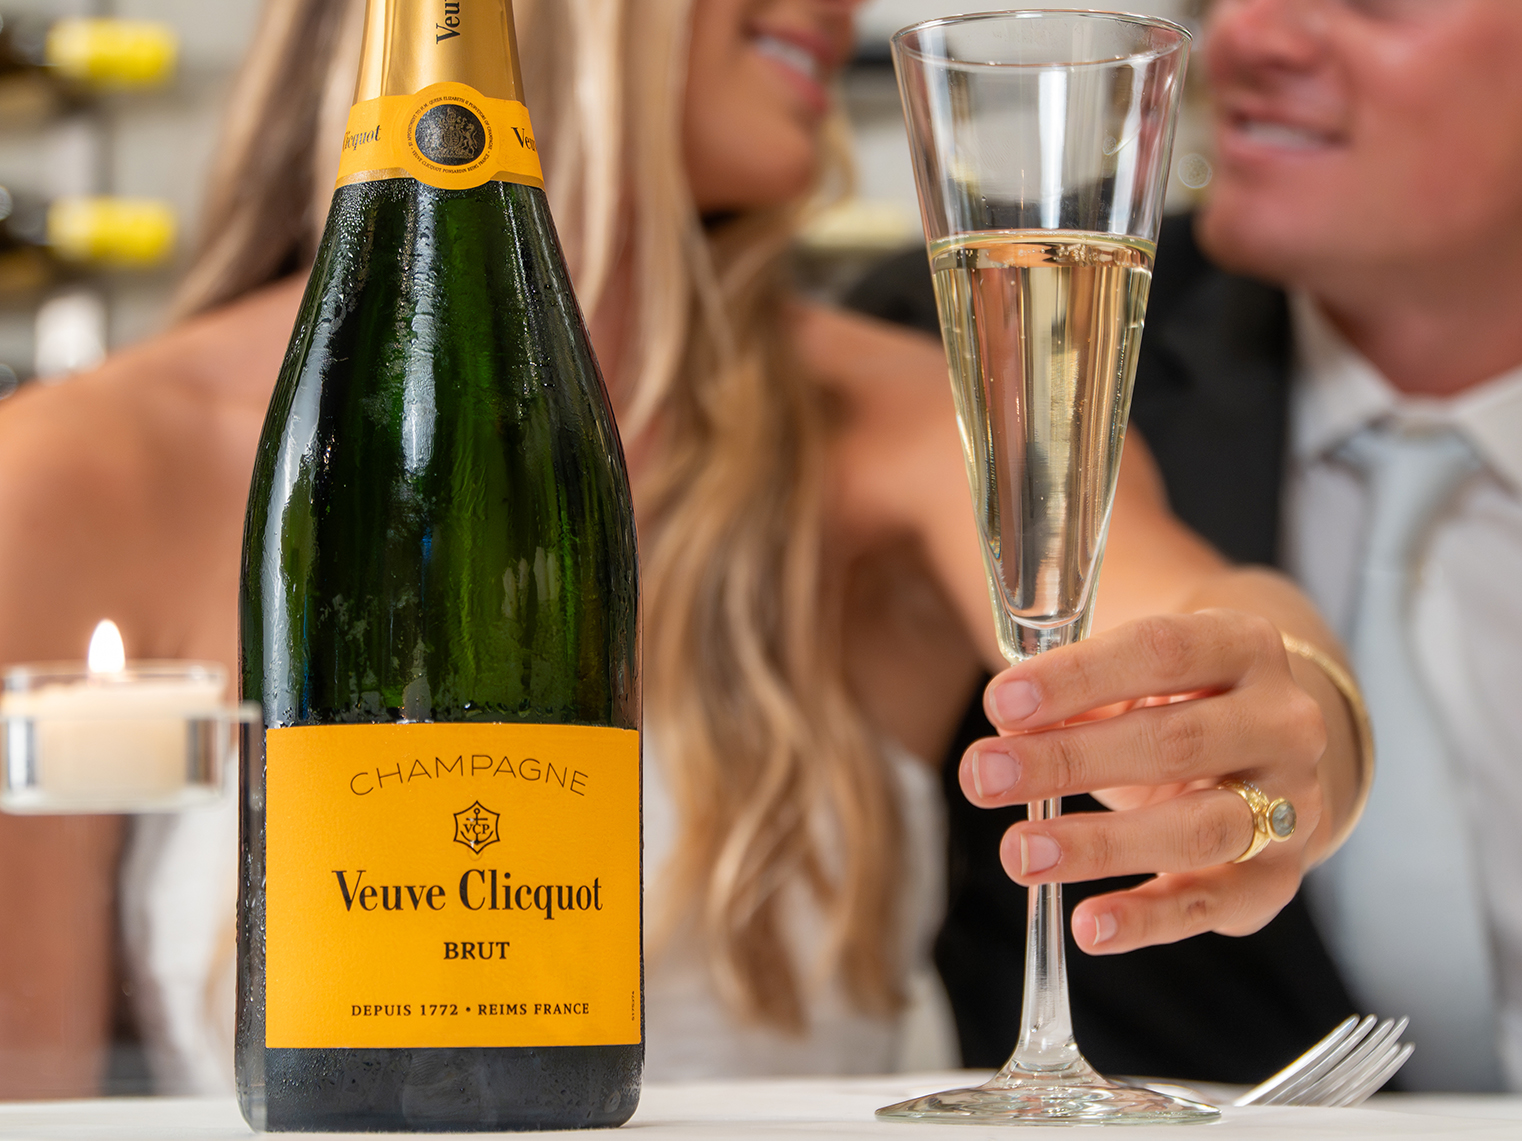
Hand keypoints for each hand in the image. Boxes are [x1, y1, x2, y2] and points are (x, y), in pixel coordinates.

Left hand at [959, 609, 1328, 954]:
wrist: (1270, 752)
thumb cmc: (1178, 702)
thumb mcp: (1139, 677)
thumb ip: (1079, 696)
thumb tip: (1007, 733)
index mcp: (1244, 645)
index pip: (1161, 652)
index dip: (1077, 677)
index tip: (1001, 704)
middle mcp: (1283, 723)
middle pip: (1172, 742)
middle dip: (1067, 760)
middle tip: (983, 775)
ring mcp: (1292, 805)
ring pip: (1196, 830)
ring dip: (1100, 846)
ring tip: (1020, 853)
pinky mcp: (1276, 878)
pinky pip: (1210, 904)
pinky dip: (1147, 920)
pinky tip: (1088, 927)